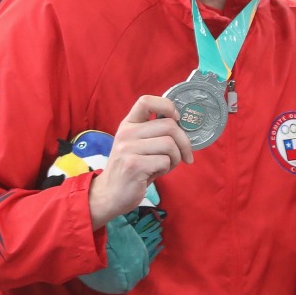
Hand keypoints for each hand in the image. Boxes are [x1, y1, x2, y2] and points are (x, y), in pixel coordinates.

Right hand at [88, 96, 193, 229]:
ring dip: (176, 158)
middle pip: (169, 125)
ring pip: (170, 144)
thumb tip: (185, 126)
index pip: (147, 101)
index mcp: (129, 124)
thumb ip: (156, 133)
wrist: (110, 194)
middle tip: (184, 156)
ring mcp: (128, 149)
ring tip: (166, 166)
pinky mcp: (133, 165)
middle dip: (184, 143)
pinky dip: (167, 169)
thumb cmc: (133, 168)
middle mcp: (126, 133)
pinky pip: (165, 161)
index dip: (167, 106)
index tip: (177, 120)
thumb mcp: (139, 145)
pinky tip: (155, 173)